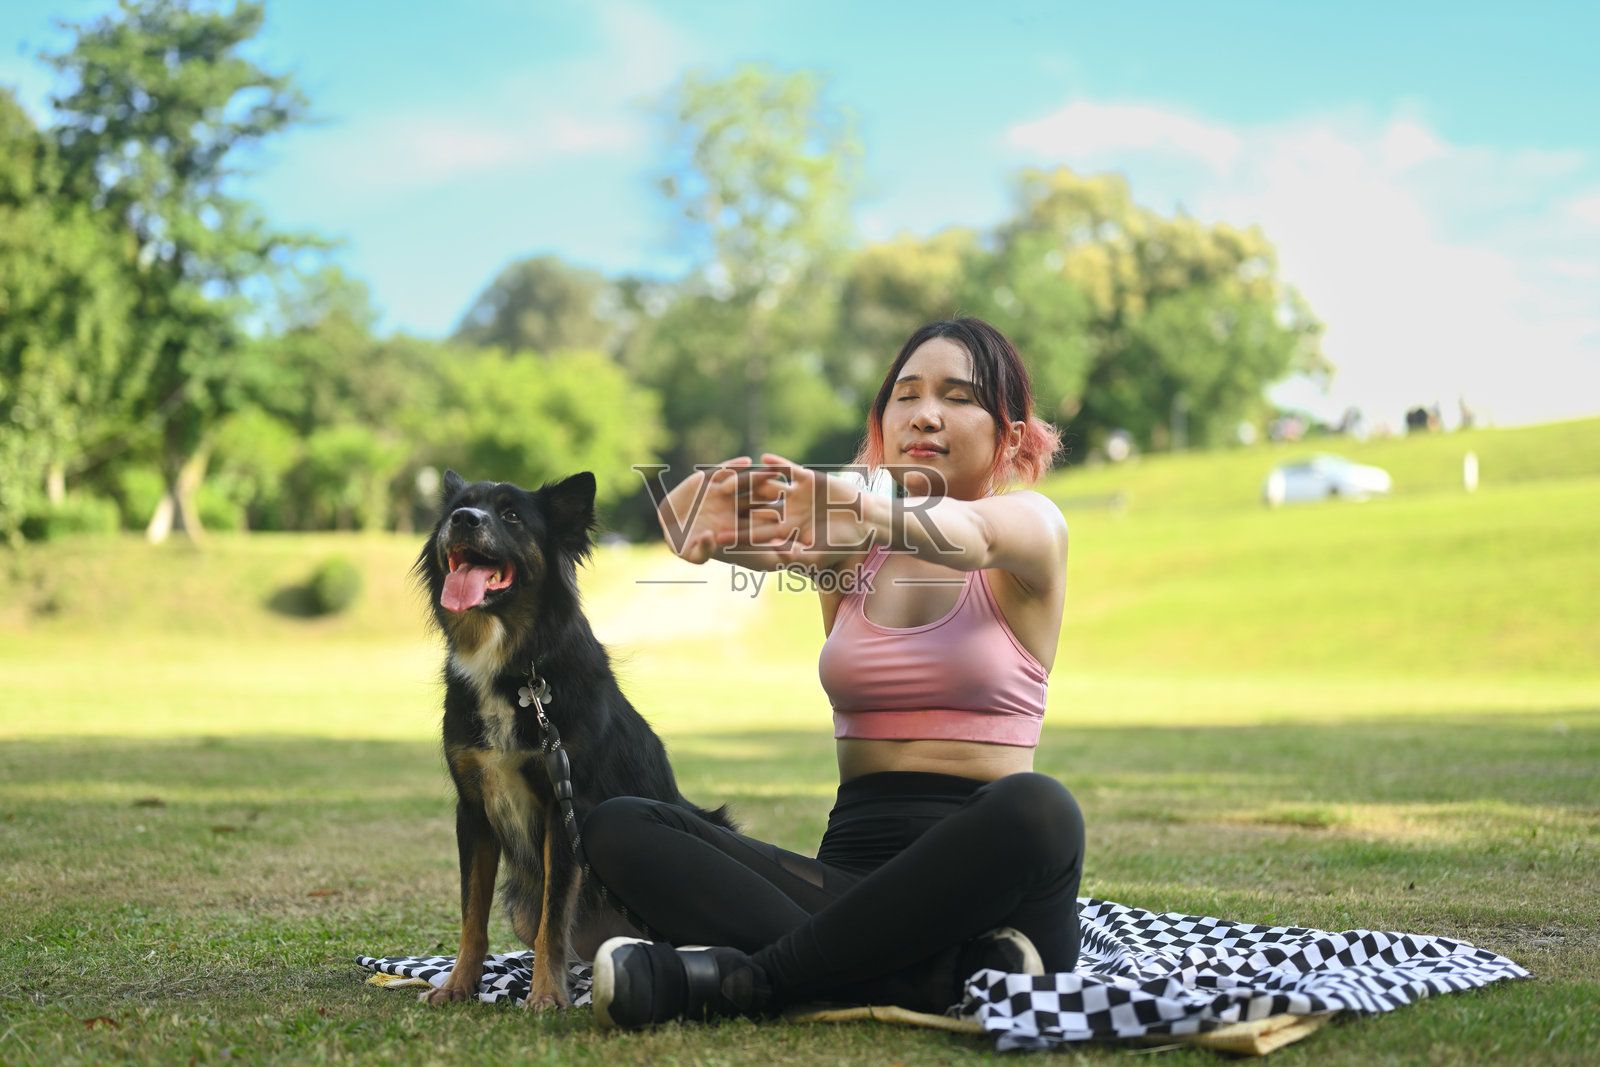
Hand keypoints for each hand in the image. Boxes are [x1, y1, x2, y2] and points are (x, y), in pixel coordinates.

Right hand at [656, 457, 782, 563]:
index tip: (782, 518)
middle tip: (786, 490)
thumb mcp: (693, 555)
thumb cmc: (683, 545)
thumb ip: (703, 551)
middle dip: (769, 496)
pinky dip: (733, 466)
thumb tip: (710, 538)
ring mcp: (721, 493)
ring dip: (758, 477)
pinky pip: (723, 471)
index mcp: (734, 527)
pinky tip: (745, 461)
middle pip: (755, 501)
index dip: (766, 521)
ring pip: (744, 483)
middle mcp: (732, 508)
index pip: (754, 524)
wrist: (668, 525)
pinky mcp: (708, 480)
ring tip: (773, 470)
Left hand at [731, 453, 871, 565]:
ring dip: (751, 481)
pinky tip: (761, 459)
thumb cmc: (844, 543)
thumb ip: (798, 556)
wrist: (865, 521)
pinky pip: (788, 470)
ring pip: (768, 486)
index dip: (738, 534)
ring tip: (731, 476)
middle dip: (736, 506)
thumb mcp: (819, 554)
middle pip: (756, 507)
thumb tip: (777, 556)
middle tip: (713, 504)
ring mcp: (796, 494)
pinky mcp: (808, 479)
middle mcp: (787, 511)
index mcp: (786, 530)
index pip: (757, 533)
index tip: (718, 537)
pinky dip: (776, 464)